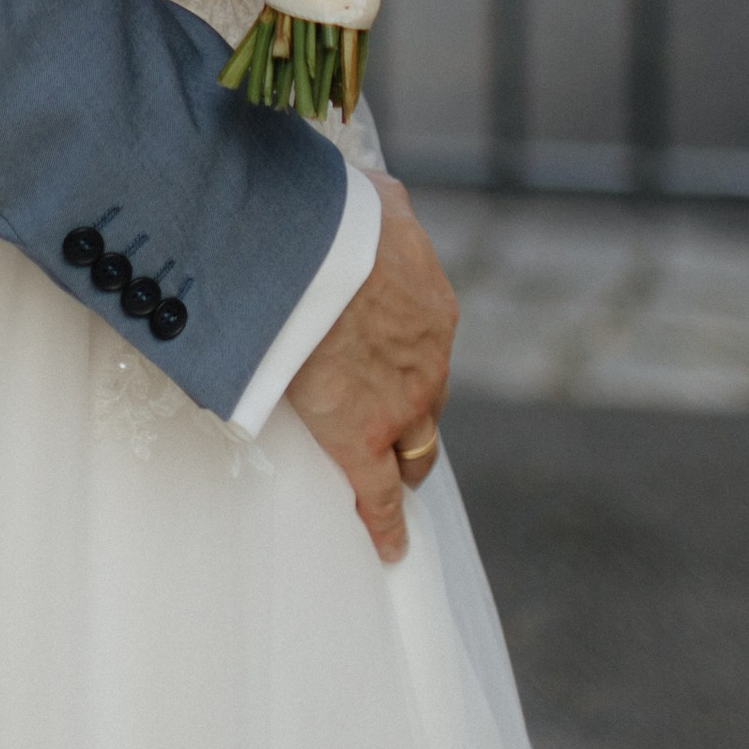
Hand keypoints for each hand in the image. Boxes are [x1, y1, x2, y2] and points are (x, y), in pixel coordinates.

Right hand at [282, 173, 455, 563]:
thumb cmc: (337, 218)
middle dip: (412, 415)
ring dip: (402, 463)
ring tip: (388, 479)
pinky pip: (378, 498)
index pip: (428, 349)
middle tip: (387, 422)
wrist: (315, 257)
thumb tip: (381, 200)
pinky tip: (389, 547)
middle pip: (429, 405)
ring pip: (412, 452)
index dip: (409, 361)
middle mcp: (428, 366)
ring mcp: (398, 410)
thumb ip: (386, 210)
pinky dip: (385, 525)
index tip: (390, 363)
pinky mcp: (361, 442)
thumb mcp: (377, 201)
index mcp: (433, 312)